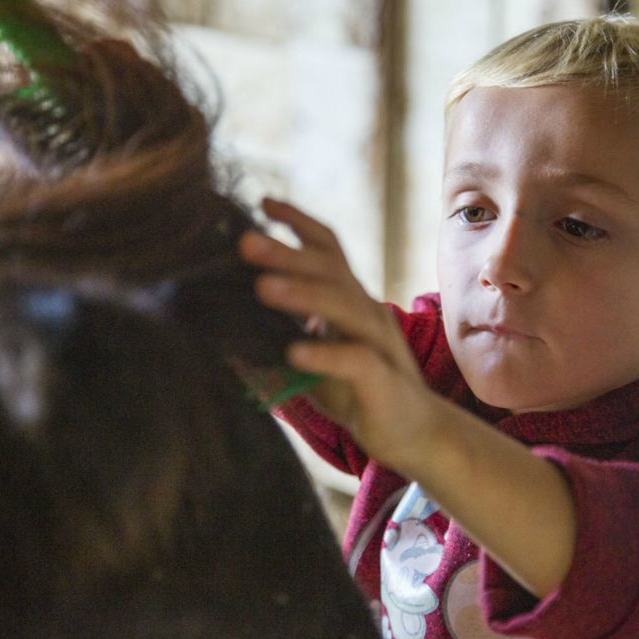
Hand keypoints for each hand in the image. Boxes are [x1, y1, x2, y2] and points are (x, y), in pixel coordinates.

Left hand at [239, 198, 441, 472]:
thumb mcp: (314, 358)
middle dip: (288, 253)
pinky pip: (357, 360)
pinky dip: (326, 354)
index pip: (329, 249)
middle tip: (246, 242)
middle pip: (330, 271)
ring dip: (303, 294)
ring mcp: (378, 343)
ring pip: (345, 307)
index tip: (263, 203)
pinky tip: (294, 352)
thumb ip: (280, 338)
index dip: (299, 223)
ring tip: (262, 288)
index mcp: (349, 300)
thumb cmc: (358, 393)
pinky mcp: (384, 380)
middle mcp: (366, 312)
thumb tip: (224, 326)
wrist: (415, 435)